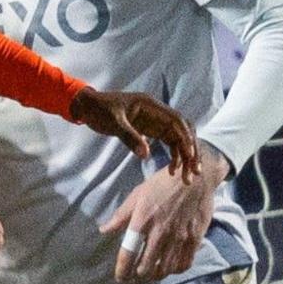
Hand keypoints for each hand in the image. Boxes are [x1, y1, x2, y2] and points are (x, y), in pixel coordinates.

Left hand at [69, 89, 198, 176]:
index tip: (189, 155)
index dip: (185, 137)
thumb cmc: (99, 110)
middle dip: (190, 151)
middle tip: (194, 171)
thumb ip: (129, 137)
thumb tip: (145, 155)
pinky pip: (169, 143)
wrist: (88, 106)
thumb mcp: (113, 123)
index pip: (176, 121)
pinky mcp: (151, 130)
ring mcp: (156, 121)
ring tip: (186, 177)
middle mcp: (158, 113)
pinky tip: (172, 171)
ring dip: (185, 157)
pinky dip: (173, 156)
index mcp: (151, 106)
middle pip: (183, 131)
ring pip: (178, 139)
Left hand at [100, 149, 227, 281]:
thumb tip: (104, 230)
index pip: (128, 253)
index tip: (121, 277)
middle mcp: (160, 233)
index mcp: (142, 221)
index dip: (122, 270)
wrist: (196, 178)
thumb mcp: (137, 195)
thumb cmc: (163, 184)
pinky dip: (175, 270)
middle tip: (136, 274)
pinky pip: (184, 264)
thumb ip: (121, 216)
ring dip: (156, 274)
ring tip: (151, 272)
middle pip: (146, 267)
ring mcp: (179, 237)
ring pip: (165, 269)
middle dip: (138, 275)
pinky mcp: (195, 239)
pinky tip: (170, 266)